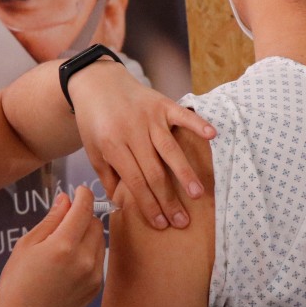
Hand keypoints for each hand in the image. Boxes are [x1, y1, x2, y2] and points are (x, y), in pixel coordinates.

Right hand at [0, 186, 104, 306]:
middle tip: (65, 219)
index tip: (78, 191)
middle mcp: (84, 259)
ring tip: (63, 243)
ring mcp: (93, 276)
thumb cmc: (17, 284)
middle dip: (84, 216)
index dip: (83, 194)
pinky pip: (98, 259)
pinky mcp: (96, 288)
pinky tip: (68, 262)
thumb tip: (66, 199)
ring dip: (87, 234)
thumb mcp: (26, 245)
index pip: (85, 207)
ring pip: (99, 241)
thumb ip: (51, 220)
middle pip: (96, 223)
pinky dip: (88, 252)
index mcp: (64, 245)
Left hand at [69, 60, 213, 228]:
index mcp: (112, 146)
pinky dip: (197, 124)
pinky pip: (182, 115)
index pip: (134, 181)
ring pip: (170, 149)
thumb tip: (120, 205)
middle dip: (168, 199)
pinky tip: (212, 135)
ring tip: (197, 194)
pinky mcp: (161, 103)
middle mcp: (132, 132)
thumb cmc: (94, 121)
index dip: (148, 204)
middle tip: (182, 220)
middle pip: (154, 171)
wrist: (96, 82)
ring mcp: (149, 117)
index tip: (160, 223)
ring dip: (184, 173)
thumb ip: (107, 177)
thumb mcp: (93, 151)